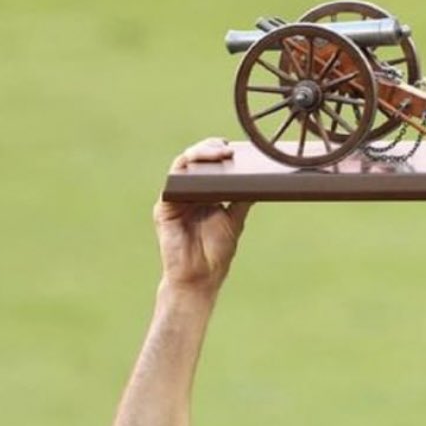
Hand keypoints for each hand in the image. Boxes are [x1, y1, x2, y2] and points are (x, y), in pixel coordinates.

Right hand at [153, 138, 250, 294]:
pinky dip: (185, 172)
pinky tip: (199, 171)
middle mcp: (188, 192)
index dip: (219, 151)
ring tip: (217, 153)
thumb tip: (261, 181)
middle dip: (210, 148)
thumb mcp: (234, 220)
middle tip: (227, 148)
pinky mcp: (164, 207)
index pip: (209, 164)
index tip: (235, 148)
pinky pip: (172, 183)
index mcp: (204, 194)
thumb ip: (242, 199)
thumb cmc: (216, 252)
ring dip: (198, 154)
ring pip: (182, 165)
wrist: (200, 278)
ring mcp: (175, 198)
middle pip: (195, 159)